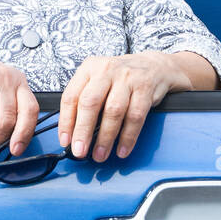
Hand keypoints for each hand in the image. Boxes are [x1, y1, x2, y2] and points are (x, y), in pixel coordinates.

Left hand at [57, 51, 189, 161]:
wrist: (154, 65)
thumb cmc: (120, 78)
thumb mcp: (98, 79)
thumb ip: (84, 100)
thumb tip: (73, 133)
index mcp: (89, 68)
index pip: (71, 97)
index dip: (66, 122)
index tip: (65, 140)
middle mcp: (106, 70)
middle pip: (90, 103)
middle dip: (83, 131)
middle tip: (80, 150)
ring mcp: (127, 78)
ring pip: (113, 112)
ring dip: (106, 138)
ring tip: (100, 154)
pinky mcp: (145, 88)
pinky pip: (135, 117)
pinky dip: (128, 137)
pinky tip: (121, 149)